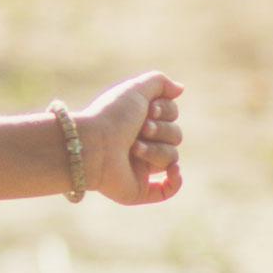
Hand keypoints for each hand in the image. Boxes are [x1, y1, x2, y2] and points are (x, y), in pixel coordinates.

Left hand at [76, 71, 183, 205]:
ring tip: (134, 148)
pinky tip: (172, 171)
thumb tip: (180, 89)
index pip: (172, 115)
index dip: (166, 111)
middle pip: (175, 136)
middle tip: (141, 130)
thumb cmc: (112, 115)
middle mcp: (142, 143)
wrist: (92, 144)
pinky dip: (174, 181)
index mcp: (140, 121)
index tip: (149, 110)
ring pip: (171, 158)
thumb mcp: (136, 88)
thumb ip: (160, 82)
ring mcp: (140, 167)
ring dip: (156, 150)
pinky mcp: (138, 188)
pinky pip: (167, 189)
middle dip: (162, 131)